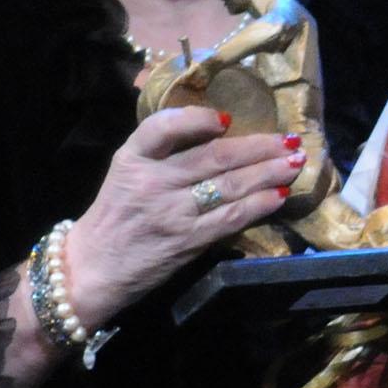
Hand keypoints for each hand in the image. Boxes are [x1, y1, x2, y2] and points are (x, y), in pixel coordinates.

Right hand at [60, 107, 301, 321]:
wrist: (92, 269)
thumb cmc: (114, 217)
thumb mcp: (126, 173)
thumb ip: (161, 153)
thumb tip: (219, 134)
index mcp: (132, 158)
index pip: (163, 127)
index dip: (198, 118)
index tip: (228, 118)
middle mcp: (151, 181)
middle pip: (214, 156)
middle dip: (258, 146)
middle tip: (289, 139)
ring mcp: (171, 212)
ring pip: (230, 185)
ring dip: (268, 172)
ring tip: (295, 162)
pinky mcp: (187, 241)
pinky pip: (231, 218)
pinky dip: (259, 205)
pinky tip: (279, 195)